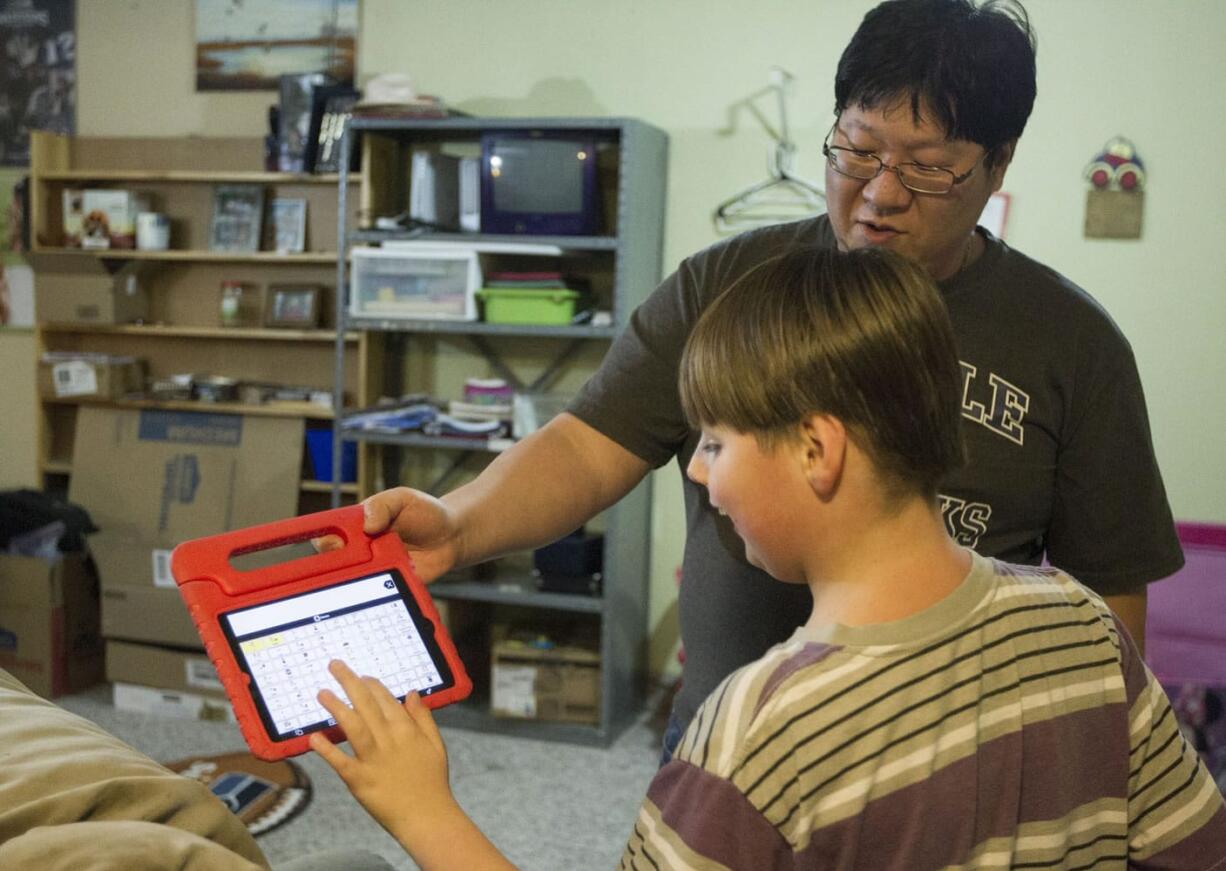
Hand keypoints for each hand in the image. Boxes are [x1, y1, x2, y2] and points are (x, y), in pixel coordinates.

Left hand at [309, 660, 454, 848]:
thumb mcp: (435, 744)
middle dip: (348, 682)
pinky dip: (326, 749)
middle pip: (365, 704)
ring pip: (351, 726)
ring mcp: (372, 759)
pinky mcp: (359, 780)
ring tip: (321, 693)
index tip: (361, 676)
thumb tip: (413, 693)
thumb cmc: (432, 780)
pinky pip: (339, 761)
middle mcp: (388, 739)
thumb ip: (423, 717)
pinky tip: (314, 737)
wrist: (427, 816)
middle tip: (334, 665)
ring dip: (335, 707)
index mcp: (406, 729)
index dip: (371, 684)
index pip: (385, 698)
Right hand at [315, 487, 460, 582]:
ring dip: (358, 578)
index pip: (327, 534)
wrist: (452, 536)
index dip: (324, 539)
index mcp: (355, 527)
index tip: (331, 541)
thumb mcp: (402, 499)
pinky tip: (386, 585)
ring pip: (352, 581)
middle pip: (333, 563)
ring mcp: (374, 570)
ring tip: (377, 567)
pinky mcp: (390, 585)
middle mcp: (359, 551)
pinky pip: (376, 595)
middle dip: (336, 562)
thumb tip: (367, 524)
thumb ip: (383, 505)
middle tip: (355, 555)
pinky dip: (377, 593)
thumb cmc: (425, 513)